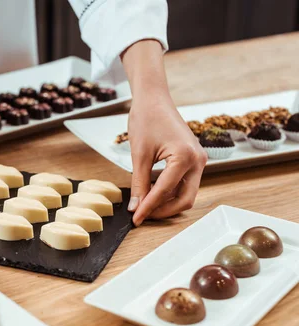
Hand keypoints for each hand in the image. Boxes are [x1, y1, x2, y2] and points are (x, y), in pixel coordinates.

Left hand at [127, 94, 206, 225]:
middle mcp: (198, 160)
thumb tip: (135, 207)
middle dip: (163, 211)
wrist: (154, 99)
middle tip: (142, 216)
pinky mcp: (194, 159)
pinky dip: (170, 192)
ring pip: (186, 193)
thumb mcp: (139, 155)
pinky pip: (185, 183)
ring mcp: (199, 160)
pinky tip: (152, 194)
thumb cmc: (146, 120)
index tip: (135, 219)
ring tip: (144, 206)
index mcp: (185, 156)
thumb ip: (139, 183)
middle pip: (185, 199)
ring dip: (167, 203)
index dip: (148, 207)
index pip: (165, 191)